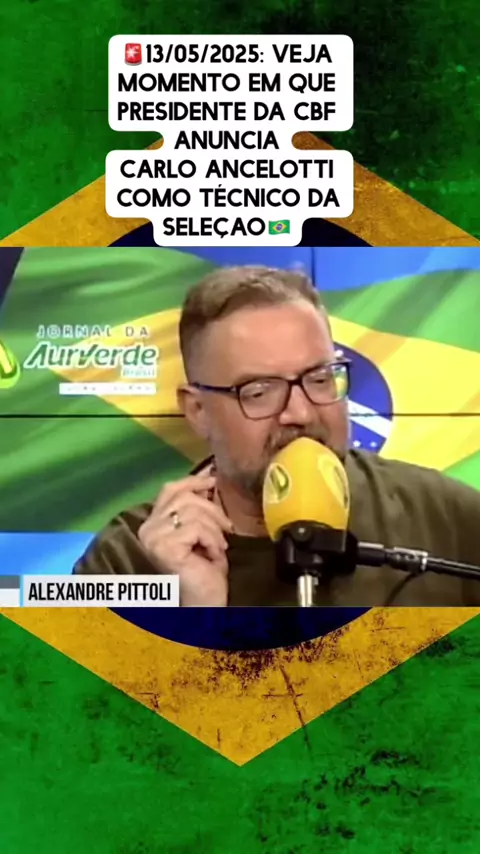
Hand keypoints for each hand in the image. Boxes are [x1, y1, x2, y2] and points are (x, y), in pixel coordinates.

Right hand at [138, 470, 232, 605]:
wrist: (206, 602)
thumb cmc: (206, 570)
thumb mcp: (204, 529)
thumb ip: (201, 505)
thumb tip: (210, 474)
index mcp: (153, 522)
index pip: (170, 489)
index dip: (194, 482)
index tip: (214, 481)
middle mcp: (147, 528)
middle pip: (184, 497)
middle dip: (212, 510)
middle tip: (226, 528)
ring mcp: (153, 538)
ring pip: (192, 511)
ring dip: (215, 528)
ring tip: (219, 546)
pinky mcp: (164, 547)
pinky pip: (195, 527)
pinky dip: (212, 539)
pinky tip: (214, 554)